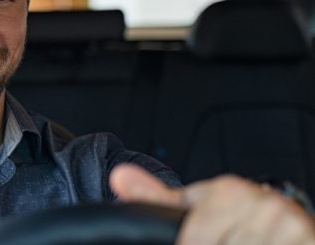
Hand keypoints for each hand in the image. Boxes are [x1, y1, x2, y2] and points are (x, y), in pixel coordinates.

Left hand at [111, 164, 314, 243]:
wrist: (289, 225)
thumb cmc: (237, 216)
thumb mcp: (198, 205)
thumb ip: (157, 197)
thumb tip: (118, 176)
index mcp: (229, 192)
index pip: (193, 241)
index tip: (191, 244)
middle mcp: (263, 204)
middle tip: (228, 241)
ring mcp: (288, 225)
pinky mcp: (307, 241)